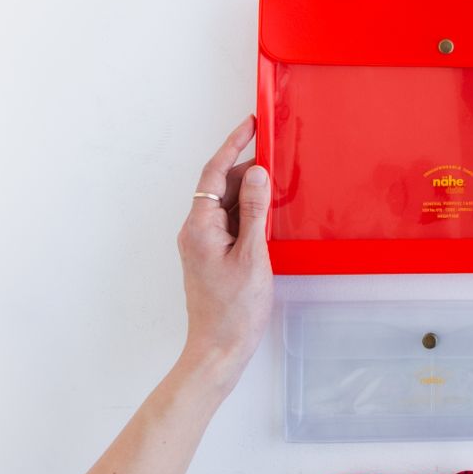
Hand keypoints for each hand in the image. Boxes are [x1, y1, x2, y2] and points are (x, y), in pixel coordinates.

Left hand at [175, 115, 272, 395]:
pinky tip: (268, 215)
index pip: (213, 172)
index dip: (232, 144)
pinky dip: (247, 212)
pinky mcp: (211, 256)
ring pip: (225, 204)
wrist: (219, 349)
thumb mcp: (253, 255)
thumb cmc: (234, 310)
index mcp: (199, 227)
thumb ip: (254, 210)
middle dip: (246, 169)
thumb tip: (256, 173)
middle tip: (276, 158)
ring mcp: (202, 244)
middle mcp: (195, 232)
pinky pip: (229, 222)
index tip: (250, 125)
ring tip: (277, 188)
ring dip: (248, 192)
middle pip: (219, 186)